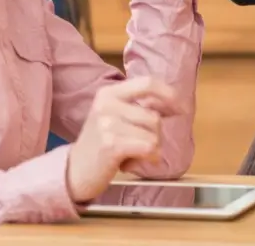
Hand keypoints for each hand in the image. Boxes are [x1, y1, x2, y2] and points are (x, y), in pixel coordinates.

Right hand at [65, 78, 181, 202]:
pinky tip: (133, 162)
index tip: (180, 109)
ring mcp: (107, 123)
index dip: (169, 95)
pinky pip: (149, 147)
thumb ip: (139, 106)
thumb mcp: (115, 116)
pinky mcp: (111, 144)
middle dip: (156, 134)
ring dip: (151, 148)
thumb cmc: (100, 145)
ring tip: (133, 153)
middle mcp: (107, 103)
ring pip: (153, 133)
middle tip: (140, 145)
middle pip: (154, 115)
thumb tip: (173, 102)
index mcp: (109, 92)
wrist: (74, 172)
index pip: (148, 83)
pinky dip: (149, 158)